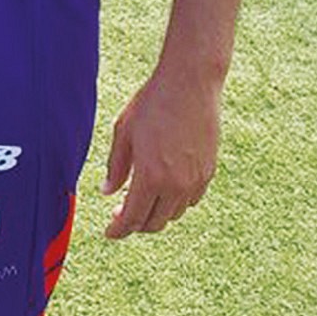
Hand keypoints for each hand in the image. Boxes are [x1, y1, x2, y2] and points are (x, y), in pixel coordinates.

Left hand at [102, 65, 220, 238]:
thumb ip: (115, 166)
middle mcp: (175, 185)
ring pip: (173, 214)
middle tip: (121, 214)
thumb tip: (107, 191)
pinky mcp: (209, 172)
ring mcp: (195, 180)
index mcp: (150, 176)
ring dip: (156, 213)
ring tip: (141, 197)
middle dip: (135, 224)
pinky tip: (164, 186)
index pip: (132, 219)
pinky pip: (190, 200)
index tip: (109, 232)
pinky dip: (175, 201)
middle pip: (154, 223)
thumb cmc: (152, 102)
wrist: (190, 83)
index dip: (118, 230)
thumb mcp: (124, 131)